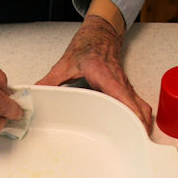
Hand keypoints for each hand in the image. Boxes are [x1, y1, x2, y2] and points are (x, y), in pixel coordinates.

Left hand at [36, 14, 151, 131]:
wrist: (100, 33)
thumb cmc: (87, 45)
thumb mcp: (64, 64)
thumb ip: (49, 81)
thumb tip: (35, 94)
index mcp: (103, 74)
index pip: (120, 94)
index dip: (128, 110)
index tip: (132, 126)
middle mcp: (118, 81)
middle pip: (135, 106)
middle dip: (138, 126)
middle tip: (134, 144)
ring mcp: (125, 86)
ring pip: (141, 107)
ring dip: (141, 124)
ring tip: (136, 142)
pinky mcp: (127, 90)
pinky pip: (139, 105)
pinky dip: (141, 118)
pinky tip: (136, 129)